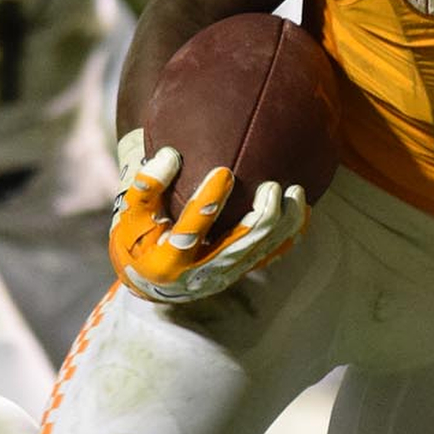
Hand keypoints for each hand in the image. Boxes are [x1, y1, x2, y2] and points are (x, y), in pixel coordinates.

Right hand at [107, 130, 307, 304]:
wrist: (150, 280)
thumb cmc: (137, 239)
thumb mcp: (131, 216)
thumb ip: (146, 187)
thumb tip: (170, 154)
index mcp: (170, 260)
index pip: (192, 229)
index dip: (208, 201)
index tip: (223, 171)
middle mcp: (201, 273)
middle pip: (239, 245)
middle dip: (261, 217)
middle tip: (272, 187)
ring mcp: (224, 275)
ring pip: (261, 251)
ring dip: (283, 224)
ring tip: (296, 191)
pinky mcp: (238, 273)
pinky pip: (269, 256)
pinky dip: (289, 236)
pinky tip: (303, 211)